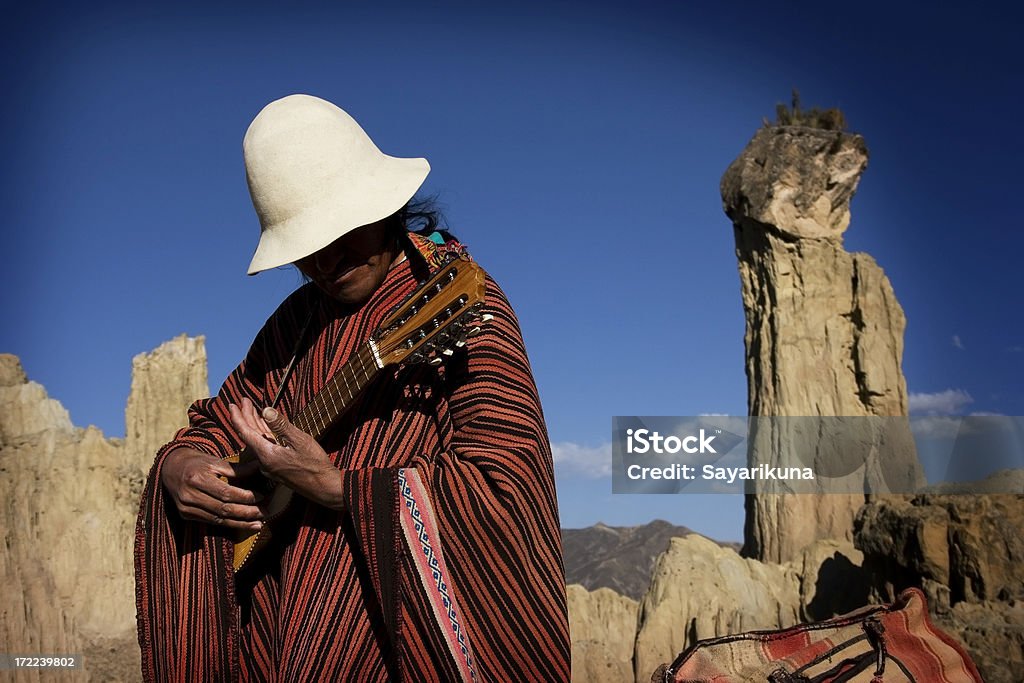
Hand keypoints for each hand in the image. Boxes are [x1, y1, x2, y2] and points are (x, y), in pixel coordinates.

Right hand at [160, 446, 263, 530]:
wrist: (170, 468)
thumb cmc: (196, 462)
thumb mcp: (215, 461)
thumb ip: (237, 469)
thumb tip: (261, 467)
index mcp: (196, 478)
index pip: (226, 492)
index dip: (245, 496)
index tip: (262, 496)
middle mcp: (189, 495)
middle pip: (223, 508)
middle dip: (246, 512)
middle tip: (265, 512)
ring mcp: (185, 507)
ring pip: (218, 519)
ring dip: (240, 523)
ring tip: (258, 524)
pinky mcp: (185, 515)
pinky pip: (211, 522)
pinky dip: (228, 524)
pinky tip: (243, 524)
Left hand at [228, 397, 345, 510]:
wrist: (324, 487)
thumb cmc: (314, 464)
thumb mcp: (300, 441)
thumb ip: (281, 426)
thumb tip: (266, 410)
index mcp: (266, 454)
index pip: (245, 432)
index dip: (237, 417)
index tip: (231, 405)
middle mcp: (263, 461)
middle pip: (249, 436)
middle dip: (246, 417)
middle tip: (243, 401)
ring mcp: (269, 466)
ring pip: (257, 441)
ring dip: (254, 424)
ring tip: (252, 410)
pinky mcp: (276, 468)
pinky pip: (265, 447)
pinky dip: (263, 434)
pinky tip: (265, 427)